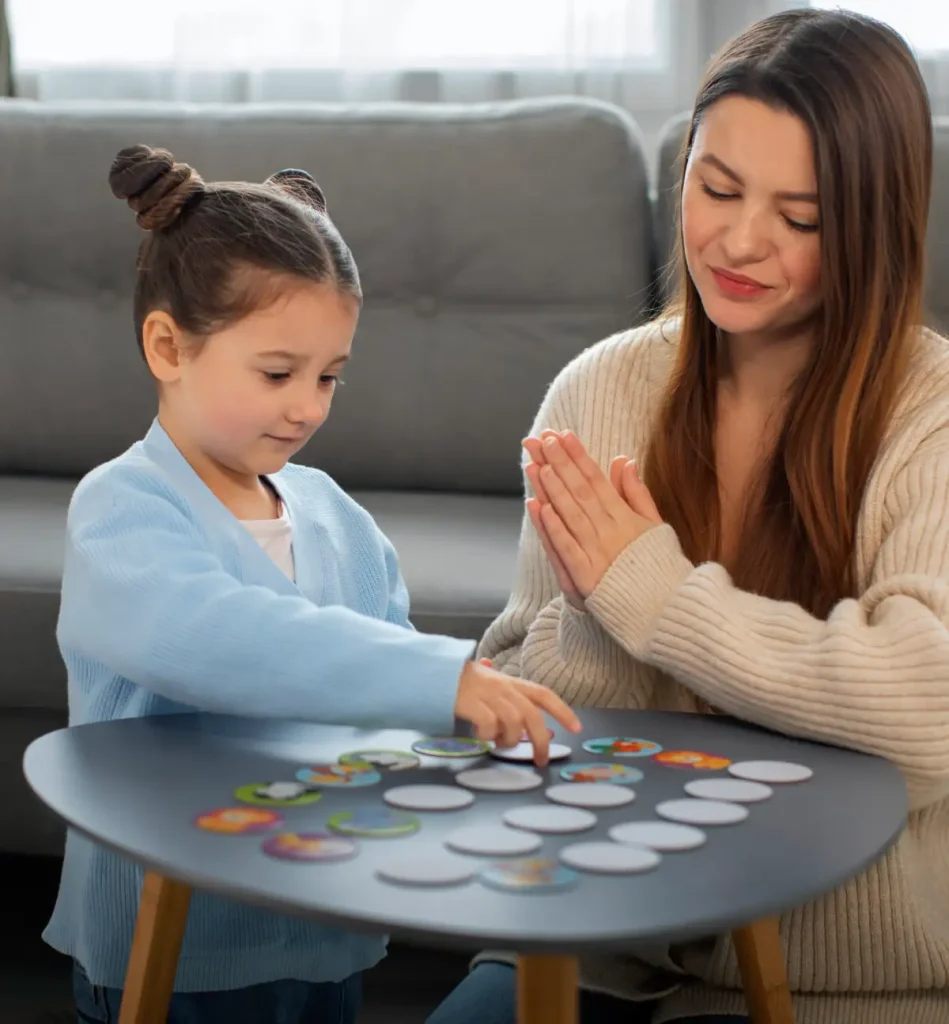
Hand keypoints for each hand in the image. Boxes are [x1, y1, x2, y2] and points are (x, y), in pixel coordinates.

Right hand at [454, 658, 580, 765]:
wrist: (435, 672)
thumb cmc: (461, 680)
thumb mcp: (487, 682)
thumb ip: (502, 691)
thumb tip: (514, 708)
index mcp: (511, 683)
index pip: (544, 694)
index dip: (563, 710)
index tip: (577, 728)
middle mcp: (504, 688)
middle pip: (532, 716)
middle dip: (541, 741)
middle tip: (541, 760)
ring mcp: (489, 695)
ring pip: (513, 722)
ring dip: (509, 739)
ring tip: (497, 742)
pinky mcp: (473, 704)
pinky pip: (489, 725)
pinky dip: (487, 735)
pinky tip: (479, 734)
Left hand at [523, 430, 661, 597]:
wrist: (664, 610)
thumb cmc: (656, 566)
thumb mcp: (654, 525)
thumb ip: (637, 493)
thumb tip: (624, 460)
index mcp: (626, 518)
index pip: (597, 480)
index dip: (579, 457)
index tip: (563, 436)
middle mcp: (610, 532)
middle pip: (580, 492)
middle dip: (560, 464)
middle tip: (542, 440)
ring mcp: (597, 554)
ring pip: (571, 515)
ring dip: (553, 489)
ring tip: (537, 464)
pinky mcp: (586, 577)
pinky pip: (567, 548)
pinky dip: (554, 528)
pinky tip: (540, 507)